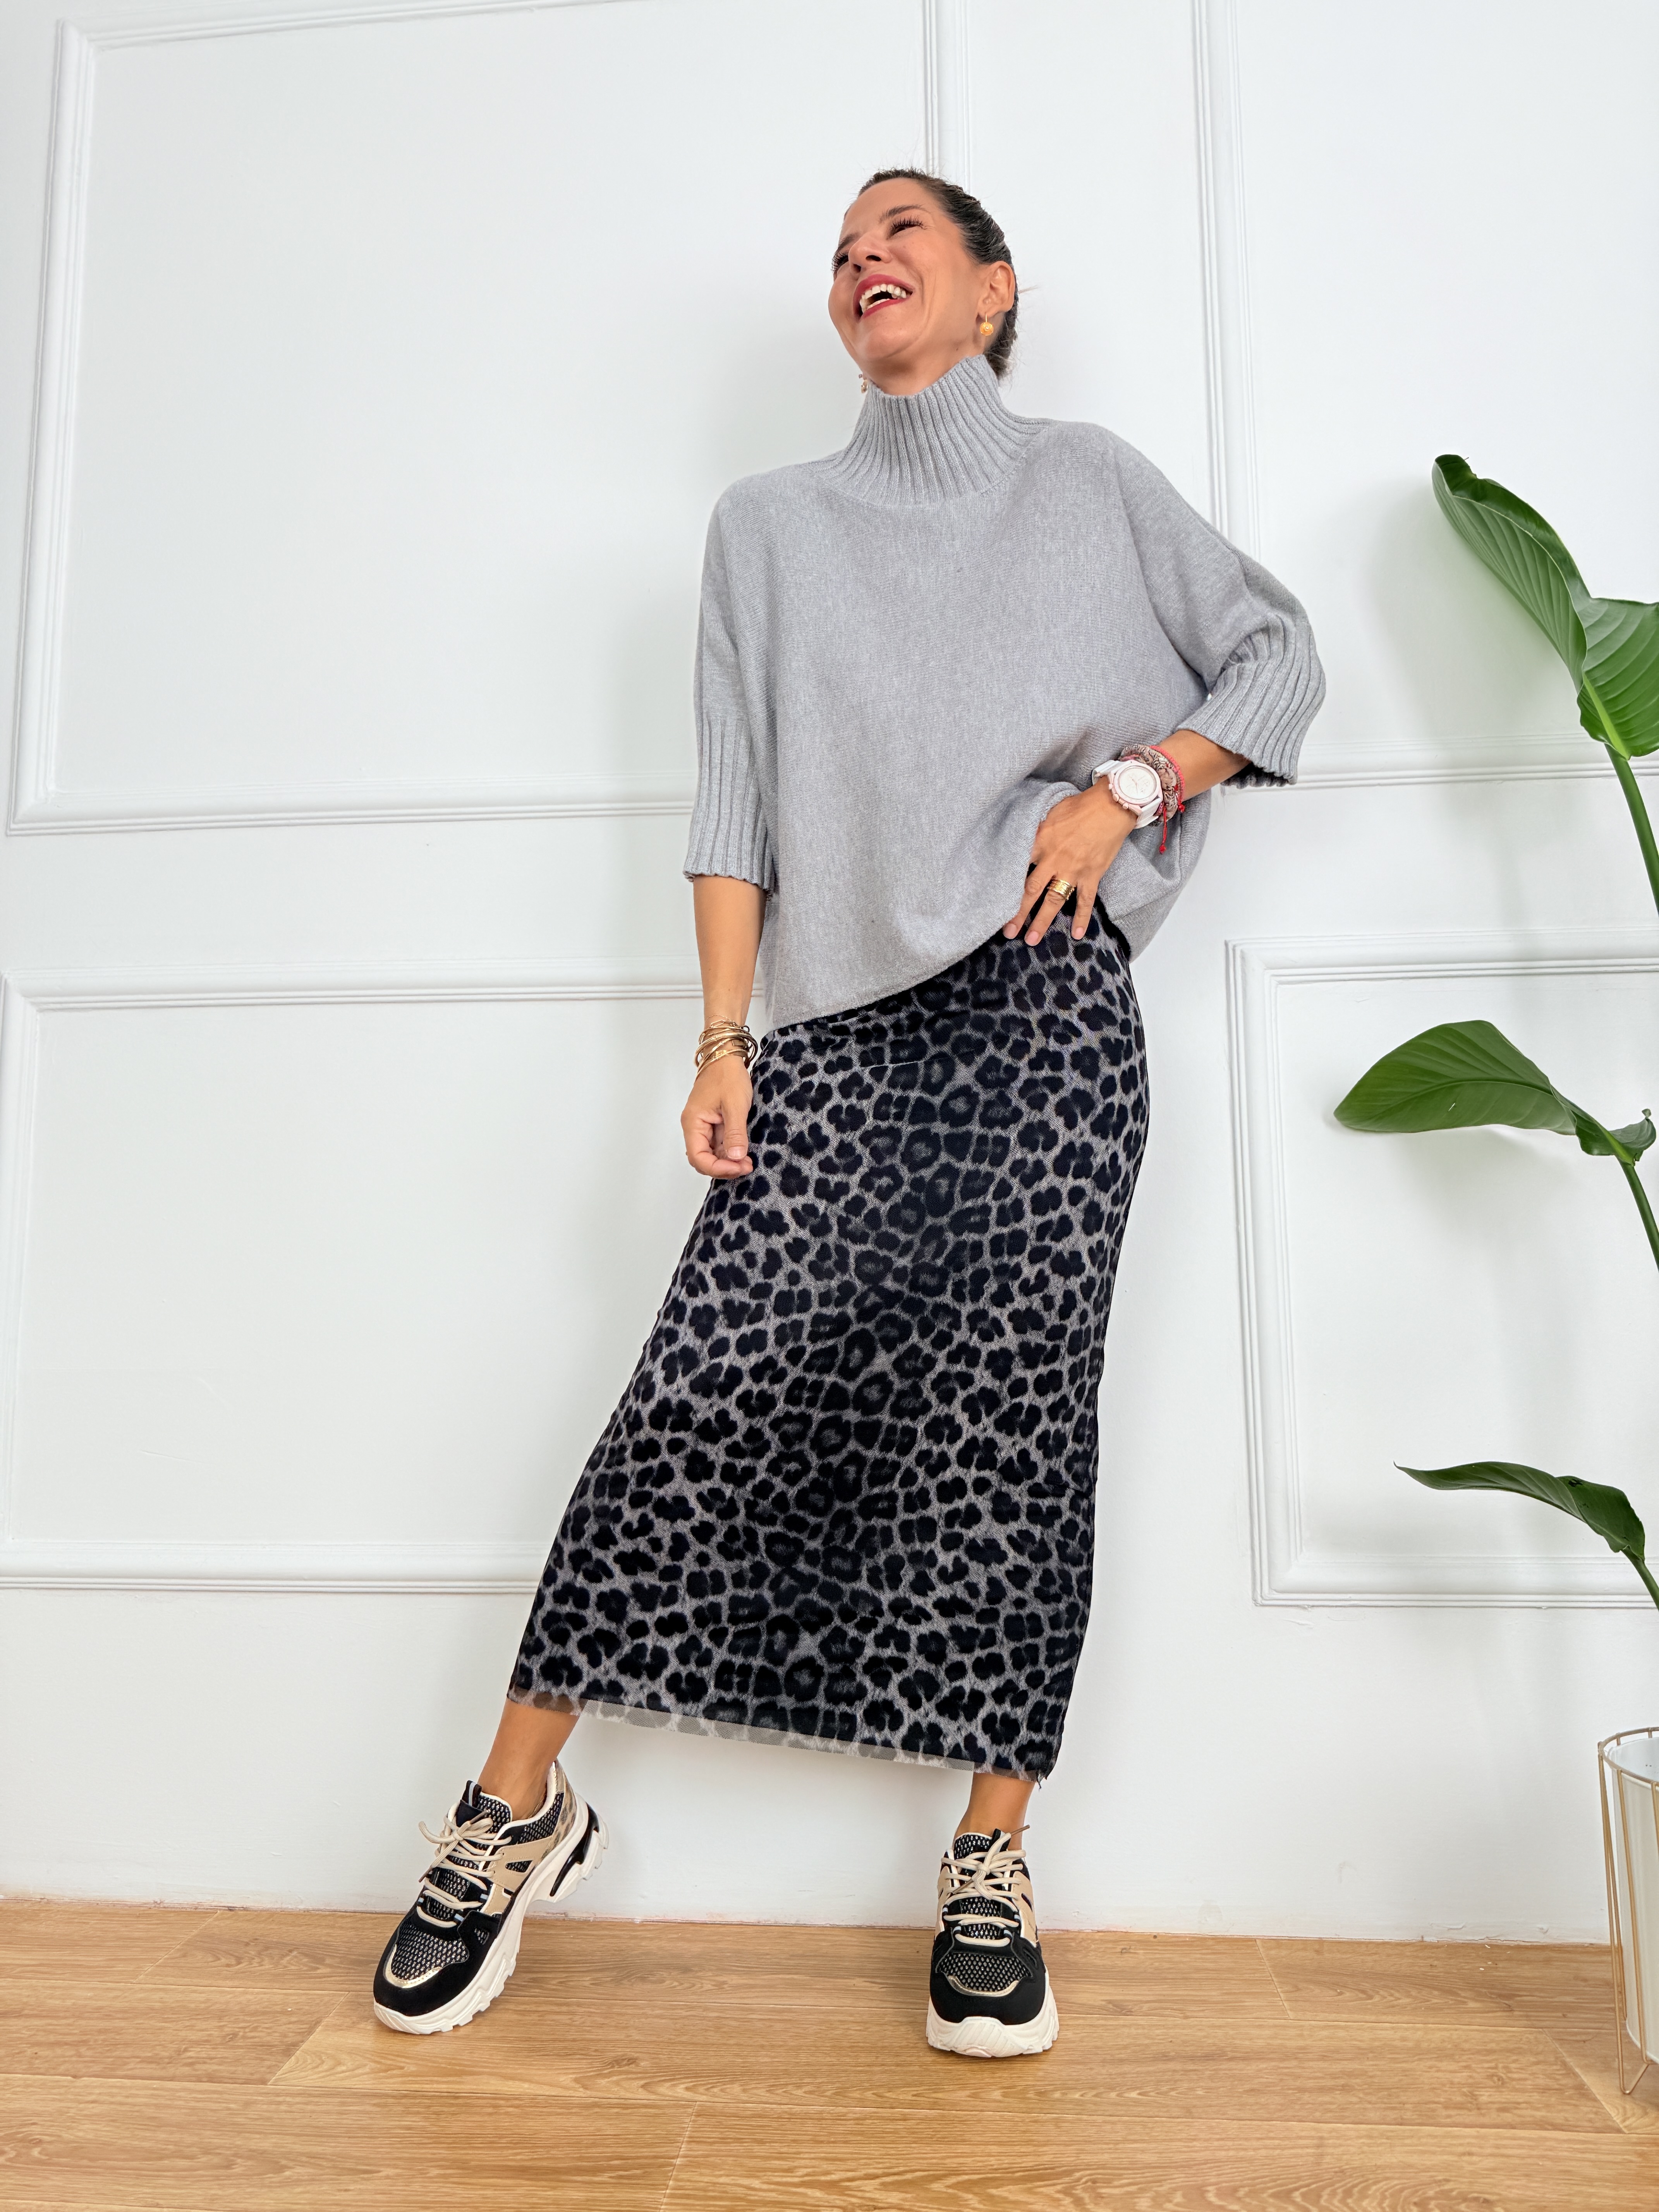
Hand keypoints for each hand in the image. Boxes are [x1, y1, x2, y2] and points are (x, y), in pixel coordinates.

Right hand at [682, 1055, 753, 1177]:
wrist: (726, 1056)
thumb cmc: (727, 1075)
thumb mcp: (735, 1105)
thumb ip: (735, 1133)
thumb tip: (736, 1158)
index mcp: (693, 1123)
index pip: (698, 1157)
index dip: (718, 1168)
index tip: (739, 1167)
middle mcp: (695, 1127)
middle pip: (703, 1159)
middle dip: (724, 1167)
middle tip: (747, 1167)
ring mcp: (704, 1126)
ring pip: (712, 1154)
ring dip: (728, 1161)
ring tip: (748, 1161)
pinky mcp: (713, 1124)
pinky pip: (718, 1145)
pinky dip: (730, 1152)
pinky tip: (744, 1152)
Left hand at [1005, 783, 1134, 943]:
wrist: (1112, 806)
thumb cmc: (1080, 806)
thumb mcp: (1051, 813)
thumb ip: (1036, 831)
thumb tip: (1023, 838)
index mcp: (1040, 842)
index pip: (1017, 867)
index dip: (1005, 884)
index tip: (993, 900)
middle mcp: (1053, 860)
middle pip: (1031, 891)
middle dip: (1017, 913)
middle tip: (1007, 932)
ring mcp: (1073, 870)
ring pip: (1054, 901)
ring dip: (1042, 922)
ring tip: (1031, 940)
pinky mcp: (1091, 875)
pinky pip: (1085, 901)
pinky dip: (1081, 918)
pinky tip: (1076, 934)